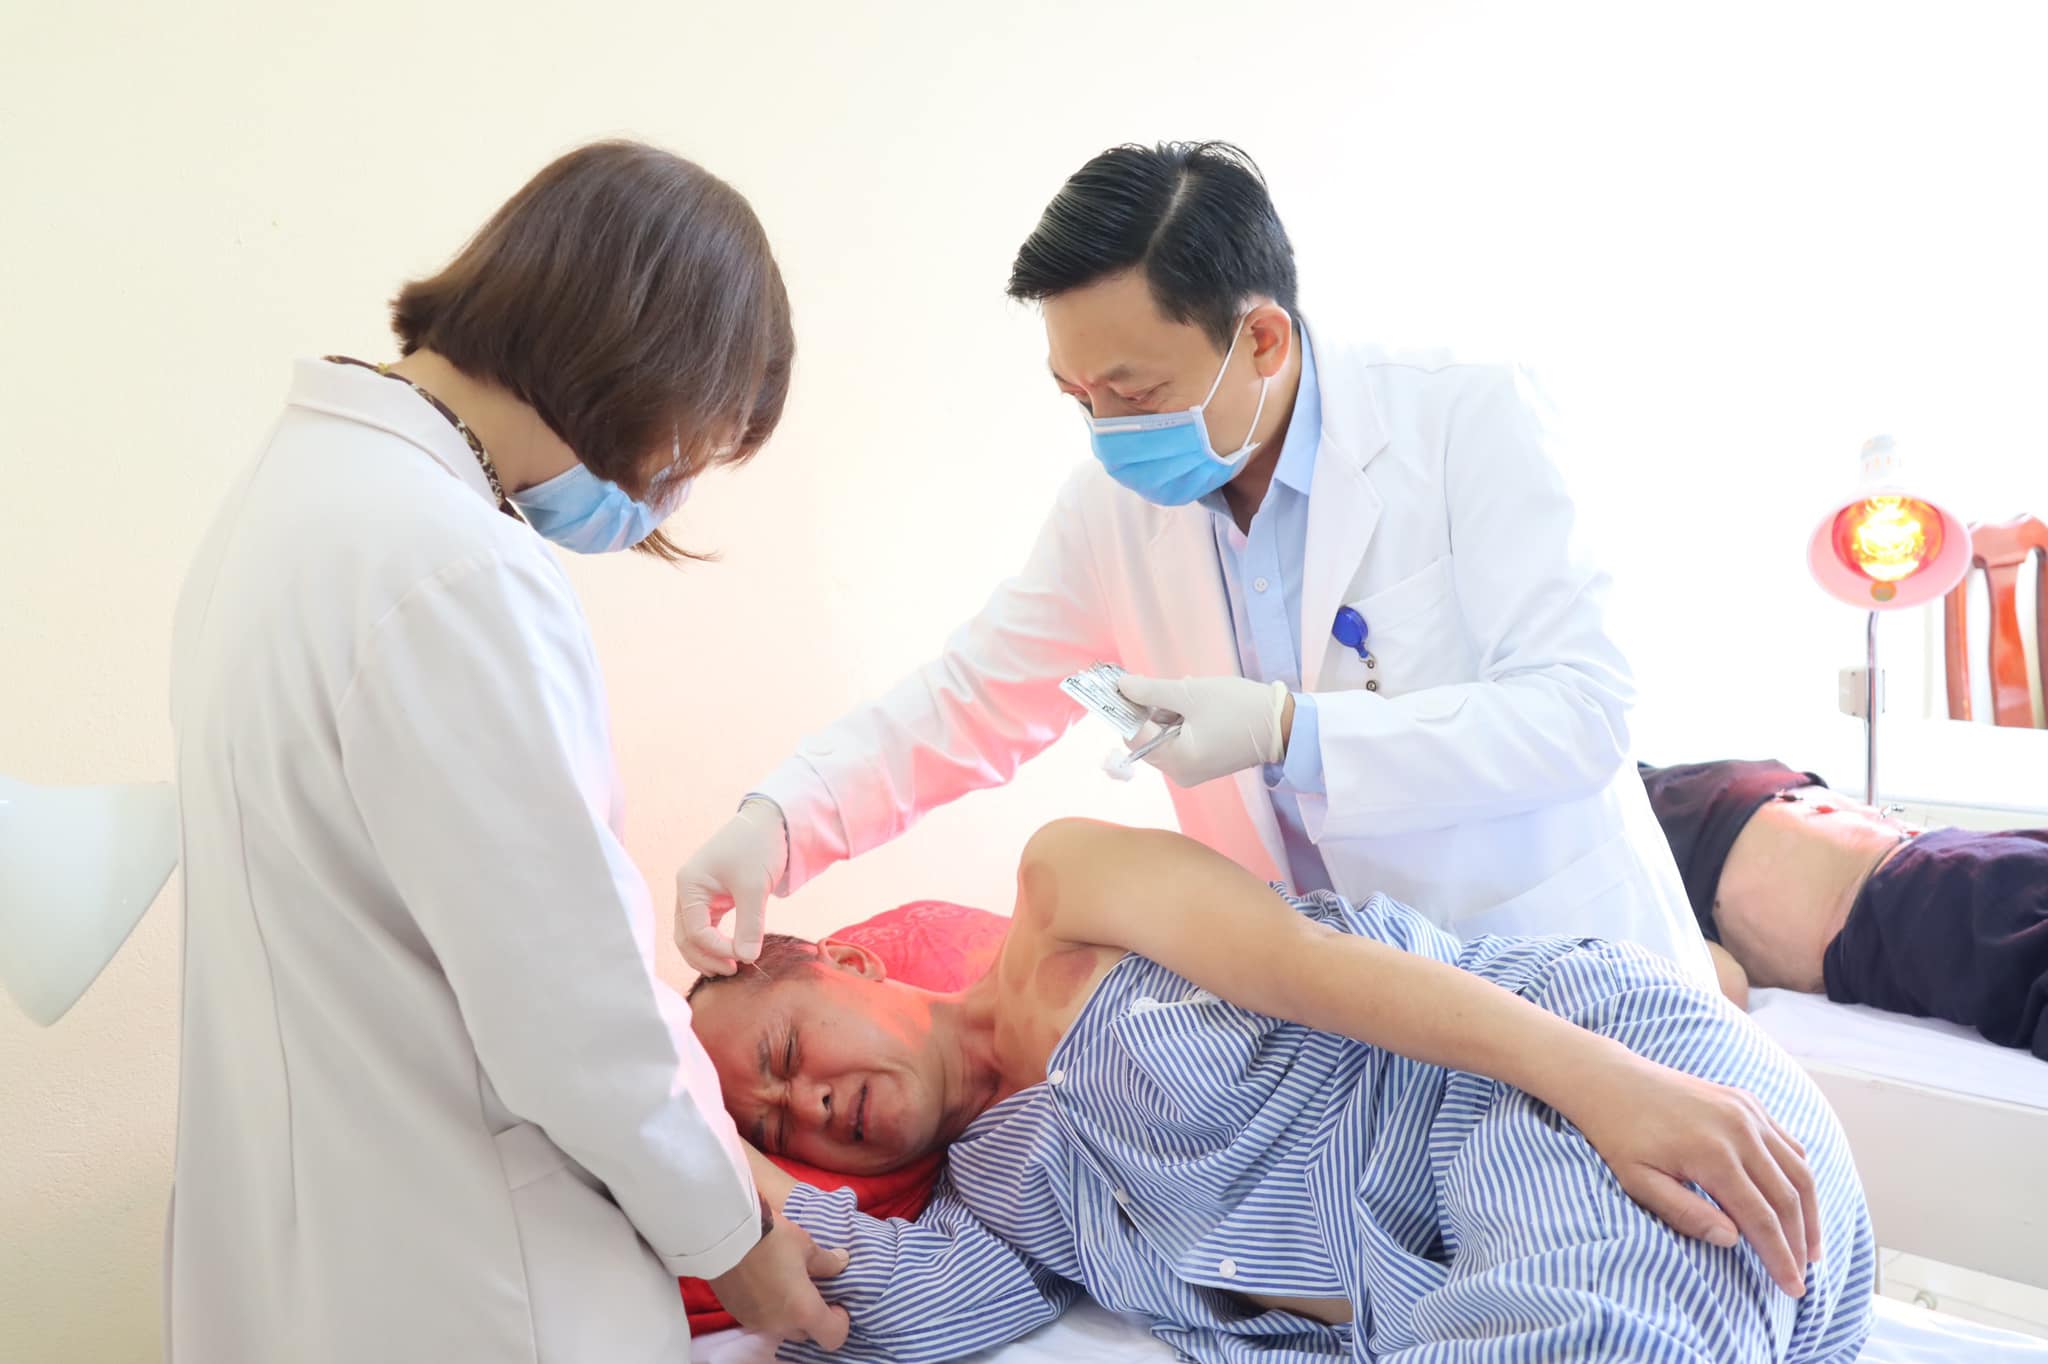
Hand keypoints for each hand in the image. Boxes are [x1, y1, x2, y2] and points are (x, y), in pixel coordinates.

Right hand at [676, 799, 788, 974]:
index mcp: (689, 885)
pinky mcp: (713, 899)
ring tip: (732, 968)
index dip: (716, 949)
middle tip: (734, 971)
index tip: (742, 959)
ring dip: (708, 954)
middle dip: (706, 957)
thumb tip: (748, 959)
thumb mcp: (754, 887)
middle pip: (685, 937)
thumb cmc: (758, 847)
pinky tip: (733, 955)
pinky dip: (716, 943)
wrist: (770, 822)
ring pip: (693, 936)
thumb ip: (750, 924)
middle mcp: (687, 891)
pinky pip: (706, 928)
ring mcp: (698, 895)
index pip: (694, 930)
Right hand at [707, 1208, 850, 1348]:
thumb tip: (842, 1263)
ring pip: (781, 1327)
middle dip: (812, 1316)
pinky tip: (763, 1282)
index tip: (836, 1301)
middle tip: (811, 1289)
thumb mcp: (806, 1246)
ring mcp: (755, 1322)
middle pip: (805, 1333)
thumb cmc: (772, 1239)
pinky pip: (760, 1318)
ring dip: (788, 1313)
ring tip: (785, 1283)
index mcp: (803, 1311)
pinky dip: (767, 1307)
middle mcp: (780, 1324)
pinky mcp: (736, 1314)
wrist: (723, 1233)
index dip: (840, 1322)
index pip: (833, 1337)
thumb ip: (827, 1262)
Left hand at [1115, 675, 1290, 787]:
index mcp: (1175, 760)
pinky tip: (1198, 704)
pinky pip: (1179, 741)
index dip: (1125, 708)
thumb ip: (1151, 691)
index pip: (1133, 734)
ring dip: (1169, 711)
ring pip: (1162, 737)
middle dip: (1151, 709)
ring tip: (1191, 691)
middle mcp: (1179, 773)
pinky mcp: (1203, 765)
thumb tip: (1121, 686)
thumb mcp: (1191, 693)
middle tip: (1168, 685)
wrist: (1284, 725)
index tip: (1121, 684)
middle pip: (1146, 737)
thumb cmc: (1238, 708)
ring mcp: (1191, 771)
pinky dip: (1181, 721)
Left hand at [1565, 1049, 1822, 1296]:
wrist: (1610, 1080)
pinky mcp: (1748, 1101)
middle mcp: (1740, 1129)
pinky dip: (1799, 1176)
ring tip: (1810, 1249)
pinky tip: (1797, 1202)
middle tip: (1803, 1278)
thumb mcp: (1638, 1182)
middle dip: (1798, 1243)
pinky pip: (1788, 1144)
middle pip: (1787, 1197)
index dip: (1780, 1257)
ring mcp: (1747, 1111)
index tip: (1793, 1289)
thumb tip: (1732, 1240)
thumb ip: (1684, 1213)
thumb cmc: (1619, 1135)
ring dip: (1809, 1213)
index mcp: (1713, 1154)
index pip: (1761, 1219)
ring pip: (1799, 1170)